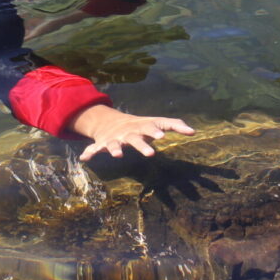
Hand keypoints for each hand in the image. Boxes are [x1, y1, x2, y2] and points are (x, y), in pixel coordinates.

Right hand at [69, 104, 193, 161]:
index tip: (162, 137)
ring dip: (114, 149)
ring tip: (116, 155)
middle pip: (135, 139)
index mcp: (141, 128)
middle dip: (141, 145)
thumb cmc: (141, 125)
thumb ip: (176, 124)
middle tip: (150, 153)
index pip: (150, 129)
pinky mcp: (104, 144)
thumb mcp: (157, 122)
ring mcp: (115, 139)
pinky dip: (90, 152)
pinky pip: (95, 148)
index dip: (155, 132)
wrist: (112, 121)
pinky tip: (85, 157)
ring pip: (114, 145)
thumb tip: (194, 131)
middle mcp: (128, 133)